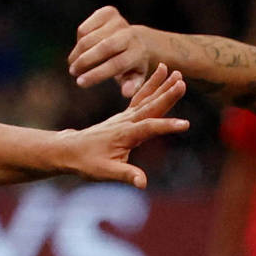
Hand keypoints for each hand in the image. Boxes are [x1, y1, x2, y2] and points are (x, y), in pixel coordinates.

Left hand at [58, 64, 187, 186]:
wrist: (70, 150)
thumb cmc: (87, 162)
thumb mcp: (105, 172)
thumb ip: (126, 175)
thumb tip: (142, 183)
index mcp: (124, 135)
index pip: (148, 128)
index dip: (166, 127)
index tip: (185, 124)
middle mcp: (125, 122)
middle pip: (150, 106)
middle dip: (166, 95)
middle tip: (182, 82)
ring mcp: (125, 117)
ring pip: (146, 99)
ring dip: (161, 85)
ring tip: (176, 72)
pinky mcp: (124, 116)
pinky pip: (140, 98)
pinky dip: (150, 86)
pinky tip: (160, 75)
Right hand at [68, 7, 163, 96]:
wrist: (136, 39)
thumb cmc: (131, 65)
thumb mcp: (134, 78)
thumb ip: (131, 86)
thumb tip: (126, 92)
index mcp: (138, 52)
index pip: (116, 64)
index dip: (96, 74)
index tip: (80, 83)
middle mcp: (130, 34)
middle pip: (103, 48)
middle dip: (84, 62)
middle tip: (73, 72)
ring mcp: (119, 21)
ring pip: (90, 38)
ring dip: (77, 53)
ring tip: (73, 64)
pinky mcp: (108, 12)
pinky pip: (84, 28)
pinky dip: (78, 40)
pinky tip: (81, 49)